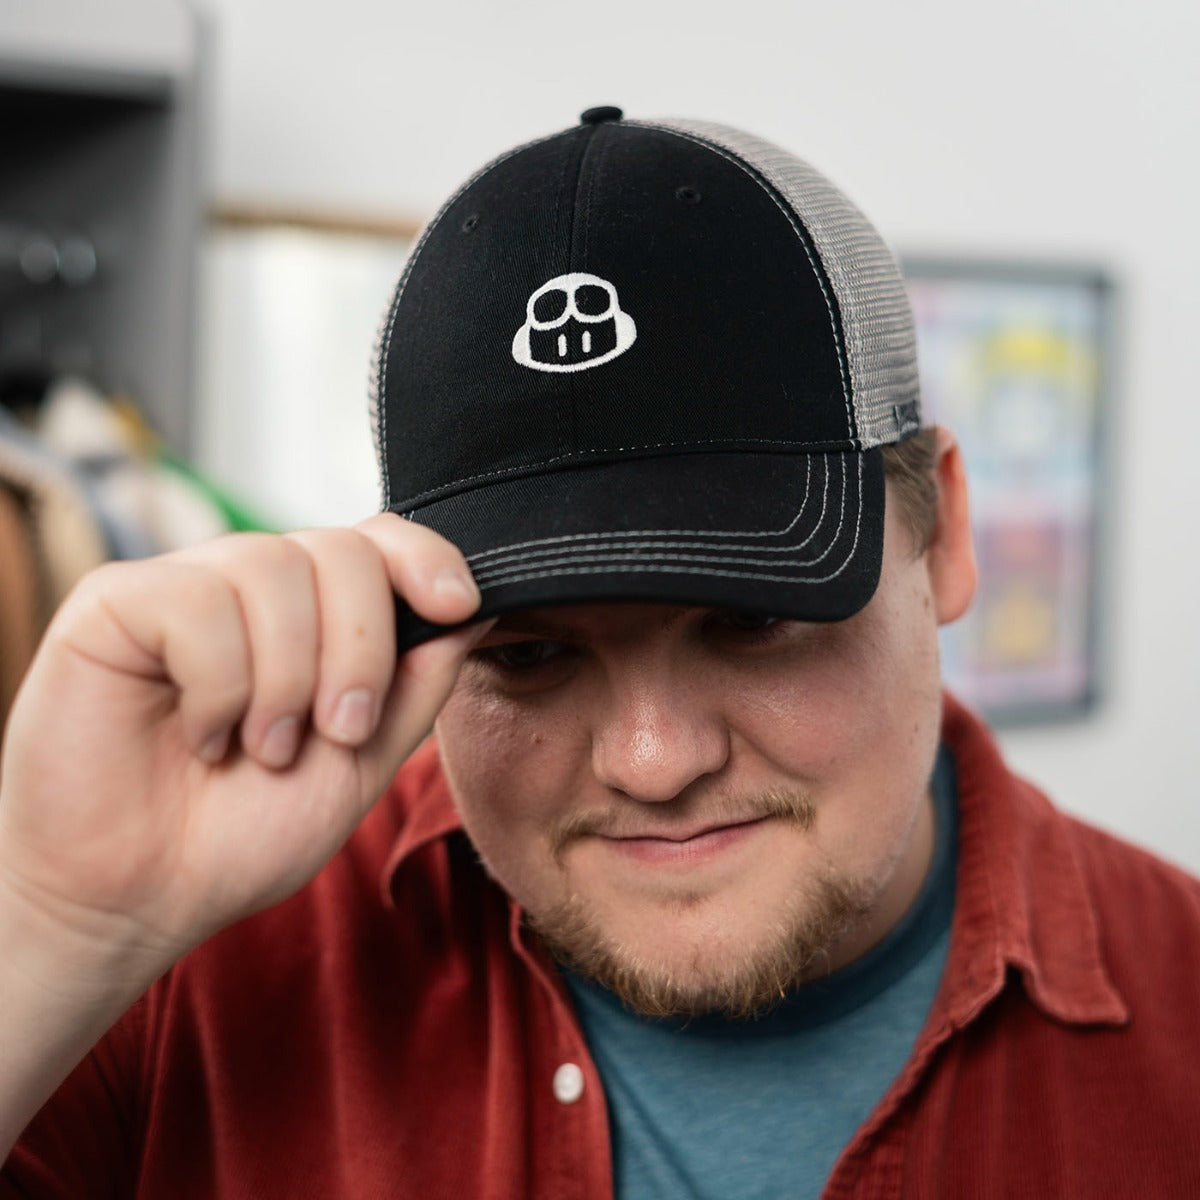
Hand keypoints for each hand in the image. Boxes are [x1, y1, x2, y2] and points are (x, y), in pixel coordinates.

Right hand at [0, 514, 486, 982]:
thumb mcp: (361, 764)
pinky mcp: (116, 601)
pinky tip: (202, 736)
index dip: (425, 558)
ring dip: (287, 680)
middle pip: (341, 551)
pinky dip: (219, 685)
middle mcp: (251, 588)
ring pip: (274, 569)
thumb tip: (474, 614)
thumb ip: (417, 687)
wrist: (142, 899)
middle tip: (338, 731)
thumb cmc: (242, 832)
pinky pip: (199, 602)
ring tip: (261, 747)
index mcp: (312, 616)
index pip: (377, 541)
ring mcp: (184, 586)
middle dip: (362, 650)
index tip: (455, 605)